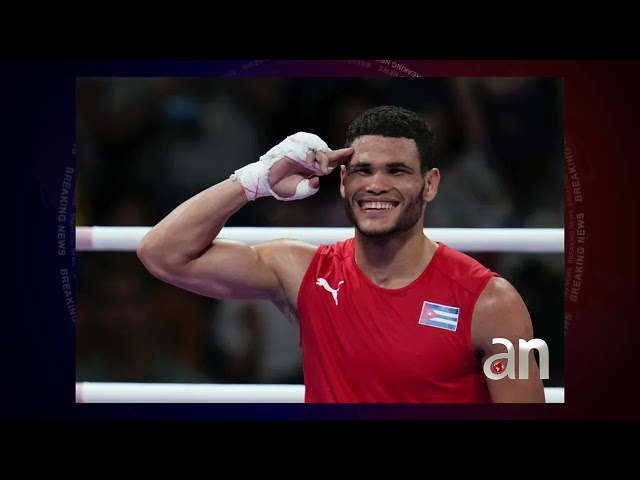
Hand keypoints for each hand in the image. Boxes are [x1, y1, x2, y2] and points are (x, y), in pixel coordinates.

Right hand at [230, 132, 352, 201]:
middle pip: (328, 153)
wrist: (265, 183)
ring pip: (320, 148)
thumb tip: (317, 180)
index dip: (341, 156)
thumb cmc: (282, 187)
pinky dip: (311, 151)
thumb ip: (310, 188)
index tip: (352, 152)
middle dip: (332, 159)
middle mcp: (310, 157)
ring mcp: (302, 151)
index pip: (331, 160)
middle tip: (323, 169)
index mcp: (313, 168)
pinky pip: (307, 143)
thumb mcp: (300, 191)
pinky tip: (309, 161)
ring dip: (321, 157)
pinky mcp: (293, 145)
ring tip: (316, 167)